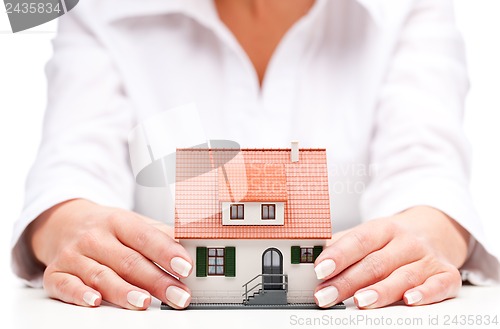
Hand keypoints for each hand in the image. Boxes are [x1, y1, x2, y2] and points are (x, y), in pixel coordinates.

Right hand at [26, 199, 192, 309]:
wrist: (63, 224)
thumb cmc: (107, 229)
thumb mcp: (134, 223)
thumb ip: (161, 235)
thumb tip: (192, 246)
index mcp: (118, 221)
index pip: (146, 237)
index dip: (166, 252)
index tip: (186, 266)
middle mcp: (95, 237)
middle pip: (129, 261)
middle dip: (157, 281)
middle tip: (178, 296)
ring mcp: (74, 256)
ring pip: (101, 275)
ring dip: (124, 291)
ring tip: (145, 302)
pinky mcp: (56, 274)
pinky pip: (67, 286)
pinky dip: (80, 295)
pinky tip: (95, 301)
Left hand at [313, 206, 469, 308]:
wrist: (436, 230)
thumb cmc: (394, 239)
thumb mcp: (370, 234)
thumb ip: (343, 244)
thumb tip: (314, 257)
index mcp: (384, 228)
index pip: (359, 240)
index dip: (339, 255)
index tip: (320, 269)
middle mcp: (406, 241)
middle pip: (375, 263)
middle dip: (348, 282)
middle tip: (326, 296)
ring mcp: (427, 258)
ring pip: (403, 275)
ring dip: (381, 290)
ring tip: (360, 301)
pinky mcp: (446, 275)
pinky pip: (438, 285)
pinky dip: (425, 293)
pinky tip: (409, 300)